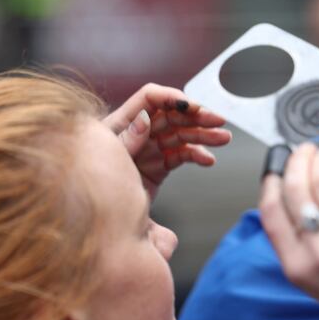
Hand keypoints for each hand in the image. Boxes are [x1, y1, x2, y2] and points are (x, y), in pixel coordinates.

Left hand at [103, 83, 231, 198]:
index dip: (172, 98)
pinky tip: (207, 160)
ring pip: (181, 134)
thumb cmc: (95, 187)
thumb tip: (144, 119)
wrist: (102, 222)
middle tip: (218, 121)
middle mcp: (138, 132)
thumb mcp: (110, 159)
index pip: (150, 99)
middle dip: (197, 116)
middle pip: (172, 115)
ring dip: (204, 135)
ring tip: (223, 139)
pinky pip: (181, 155)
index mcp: (121, 123)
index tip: (193, 106)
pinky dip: (196, 155)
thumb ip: (128, 139)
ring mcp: (150, 149)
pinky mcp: (159, 166)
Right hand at [259, 143, 318, 319]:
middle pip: (295, 187)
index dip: (270, 182)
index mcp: (296, 265)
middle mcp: (318, 251)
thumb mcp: (310, 278)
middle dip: (298, 160)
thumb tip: (287, 192)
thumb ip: (296, 242)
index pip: (270, 211)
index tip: (276, 171)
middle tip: (305, 151)